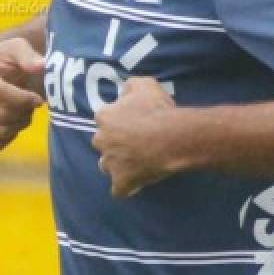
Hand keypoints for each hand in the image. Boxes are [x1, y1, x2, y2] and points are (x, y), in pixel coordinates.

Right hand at [0, 38, 44, 150]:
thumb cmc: (4, 60)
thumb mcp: (16, 48)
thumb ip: (28, 55)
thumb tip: (40, 65)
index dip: (23, 99)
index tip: (38, 99)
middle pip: (0, 114)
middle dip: (24, 112)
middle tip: (32, 105)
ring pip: (0, 131)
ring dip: (20, 124)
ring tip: (23, 111)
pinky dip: (11, 136)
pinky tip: (12, 121)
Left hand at [92, 77, 180, 197]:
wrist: (172, 137)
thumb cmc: (158, 110)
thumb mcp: (144, 84)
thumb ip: (130, 86)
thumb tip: (124, 92)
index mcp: (104, 117)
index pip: (104, 119)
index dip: (118, 121)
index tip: (132, 123)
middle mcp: (101, 140)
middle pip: (102, 143)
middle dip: (114, 143)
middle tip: (135, 143)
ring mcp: (110, 163)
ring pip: (106, 166)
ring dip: (116, 165)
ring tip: (134, 164)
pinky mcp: (122, 181)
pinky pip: (119, 189)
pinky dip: (126, 188)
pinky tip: (136, 185)